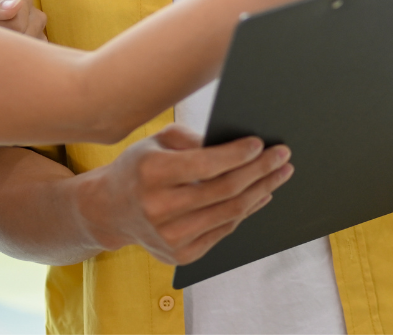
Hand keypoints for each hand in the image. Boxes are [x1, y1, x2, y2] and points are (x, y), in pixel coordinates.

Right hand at [73, 124, 291, 264]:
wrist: (110, 210)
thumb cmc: (139, 167)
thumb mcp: (157, 141)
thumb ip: (193, 139)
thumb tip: (236, 145)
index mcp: (152, 174)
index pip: (207, 165)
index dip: (239, 155)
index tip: (261, 144)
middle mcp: (159, 208)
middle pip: (225, 190)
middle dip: (260, 171)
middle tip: (282, 156)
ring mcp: (170, 236)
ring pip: (230, 213)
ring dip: (262, 191)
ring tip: (280, 174)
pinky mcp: (180, 255)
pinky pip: (224, 230)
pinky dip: (246, 211)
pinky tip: (261, 195)